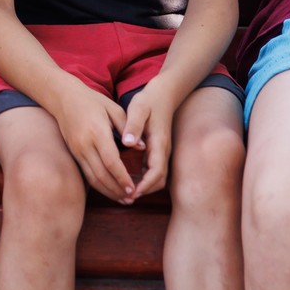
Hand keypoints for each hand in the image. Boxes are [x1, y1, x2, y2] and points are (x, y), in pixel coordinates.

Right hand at [53, 77, 134, 202]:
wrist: (63, 97)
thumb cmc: (92, 100)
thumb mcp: (113, 108)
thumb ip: (128, 128)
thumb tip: (143, 147)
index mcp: (97, 132)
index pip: (111, 161)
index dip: (122, 177)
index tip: (134, 188)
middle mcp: (85, 144)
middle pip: (101, 174)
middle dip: (117, 189)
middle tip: (132, 198)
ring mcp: (77, 150)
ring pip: (93, 178)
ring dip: (108, 191)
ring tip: (123, 199)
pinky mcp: (74, 153)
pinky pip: (87, 174)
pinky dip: (99, 185)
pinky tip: (110, 190)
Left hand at [120, 78, 177, 199]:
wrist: (164, 93)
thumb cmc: (150, 100)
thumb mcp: (139, 108)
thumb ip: (133, 125)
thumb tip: (127, 143)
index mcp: (159, 143)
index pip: (156, 172)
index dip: (145, 186)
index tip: (131, 192)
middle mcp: (163, 151)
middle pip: (159, 180)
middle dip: (144, 191)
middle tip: (125, 196)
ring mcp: (162, 151)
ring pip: (157, 177)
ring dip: (144, 186)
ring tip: (125, 191)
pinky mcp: (157, 150)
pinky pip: (153, 170)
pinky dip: (143, 178)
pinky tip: (128, 177)